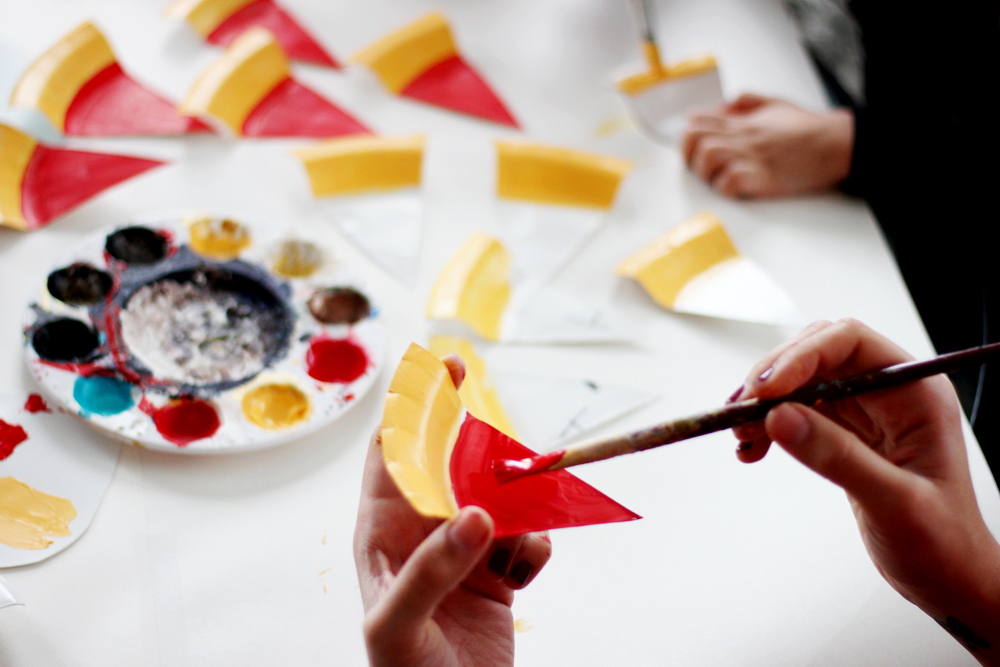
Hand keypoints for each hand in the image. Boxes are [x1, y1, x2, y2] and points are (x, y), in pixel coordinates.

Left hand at [354, 355, 552, 666]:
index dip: (414, 405)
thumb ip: (429, 569)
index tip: (444, 368)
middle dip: (480, 446)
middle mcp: (421, 534)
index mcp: (381, 534)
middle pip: (452, 465)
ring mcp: (461, 552)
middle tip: (510, 435)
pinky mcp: (497, 574)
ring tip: (518, 526)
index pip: (392, 452)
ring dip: (518, 502)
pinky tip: (522, 572)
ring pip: (497, 497)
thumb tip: (473, 515)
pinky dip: (535, 546)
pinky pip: (525, 538)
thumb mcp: (399, 626)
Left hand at [682, 93, 852, 197]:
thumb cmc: (807, 129)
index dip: (687, 135)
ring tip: (716, 178)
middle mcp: (744, 137)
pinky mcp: (763, 178)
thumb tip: (717, 108)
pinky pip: (729, 182)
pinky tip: (734, 188)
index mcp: (743, 121)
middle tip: (698, 167)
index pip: (697, 121)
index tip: (690, 147)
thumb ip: (743, 103)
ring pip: (708, 158)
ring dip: (705, 172)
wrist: (836, 144)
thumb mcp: (774, 104)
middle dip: (689, 155)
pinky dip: (725, 189)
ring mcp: (752, 157)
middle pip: (695, 139)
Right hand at [730, 319, 999, 663]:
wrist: (947, 577)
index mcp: (915, 391)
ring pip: (800, 382)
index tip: (766, 388)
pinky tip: (754, 449)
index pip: (850, 343)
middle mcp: (889, 392)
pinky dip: (769, 426)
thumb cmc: (943, 543)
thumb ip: (838, 457)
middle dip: (774, 378)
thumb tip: (781, 418)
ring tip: (741, 435)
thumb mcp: (895, 502)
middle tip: (742, 410)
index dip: (802, 355)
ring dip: (764, 404)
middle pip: (817, 354)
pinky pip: (796, 412)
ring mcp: (865, 411)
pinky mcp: (844, 433)